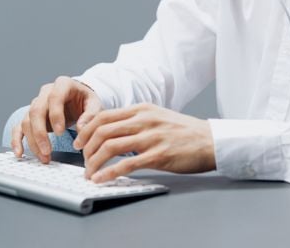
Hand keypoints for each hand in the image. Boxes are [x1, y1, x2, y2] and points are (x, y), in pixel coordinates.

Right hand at [11, 76, 102, 163]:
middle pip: (36, 110)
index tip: (60, 133)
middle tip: (47, 150)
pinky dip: (17, 140)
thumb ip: (90, 115)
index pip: (54, 97)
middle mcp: (46, 92)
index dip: (55, 115)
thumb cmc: (86, 101)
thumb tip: (81, 129)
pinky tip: (19, 152)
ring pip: (27, 121)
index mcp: (63, 85)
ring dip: (32, 141)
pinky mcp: (31, 117)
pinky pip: (19, 127)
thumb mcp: (94, 104)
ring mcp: (36, 104)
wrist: (79, 99)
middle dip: (40, 133)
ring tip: (44, 157)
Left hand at [71, 103, 215, 181]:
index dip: (86, 130)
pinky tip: (101, 179)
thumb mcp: (157, 117)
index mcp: (141, 109)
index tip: (78, 142)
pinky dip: (109, 173)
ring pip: (110, 147)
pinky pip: (126, 164)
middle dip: (86, 147)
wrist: (210, 140)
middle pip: (102, 130)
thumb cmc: (183, 131)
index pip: (103, 116)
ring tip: (89, 173)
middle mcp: (143, 120)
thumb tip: (110, 131)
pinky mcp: (158, 155)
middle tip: (82, 160)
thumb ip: (135, 120)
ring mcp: (151, 137)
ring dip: (94, 162)